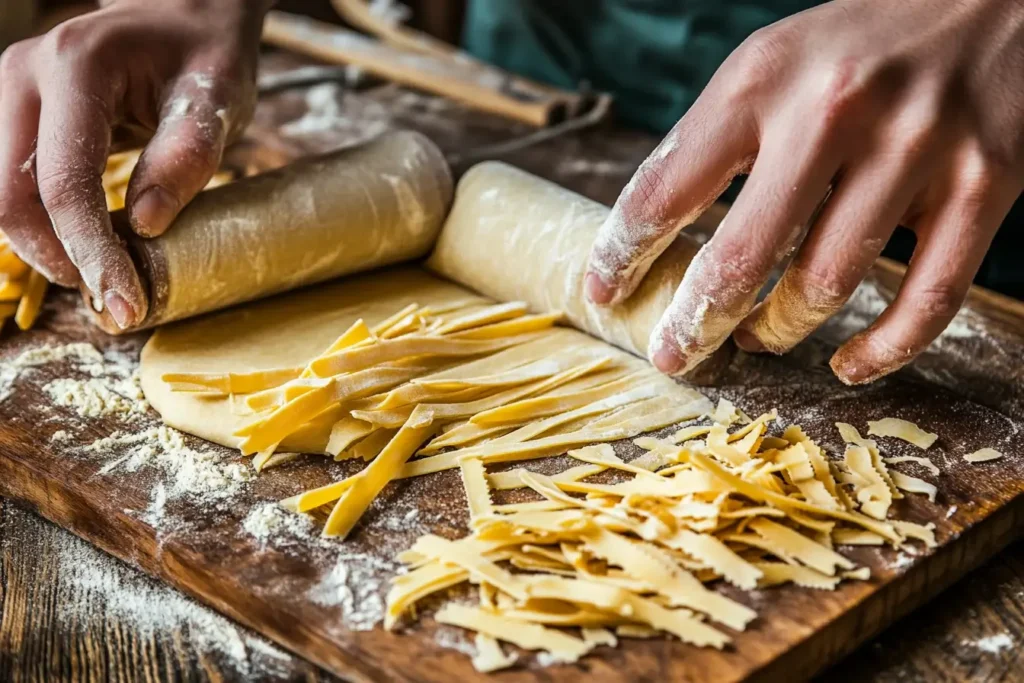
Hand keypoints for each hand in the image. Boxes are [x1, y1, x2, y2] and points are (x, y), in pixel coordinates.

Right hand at [0, 0, 269, 327]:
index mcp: (75, 67)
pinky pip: (15, 184)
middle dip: (60, 258)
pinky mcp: (17, 114)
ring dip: (48, 246)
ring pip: (3, 195)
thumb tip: (147, 225)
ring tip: (108, 276)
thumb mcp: (218, 99)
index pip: (65, 181)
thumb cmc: (206, 53)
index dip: (91, 253)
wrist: (185, 14)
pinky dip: (46, 225)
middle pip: (10, 195)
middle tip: (117, 300)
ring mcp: (11, 93)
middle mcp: (24, 75)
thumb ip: (185, 156)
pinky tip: (90, 246)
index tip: (127, 305)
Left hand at [585, 0, 1023, 383]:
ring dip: (779, 330)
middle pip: (743, 257)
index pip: (668, 189)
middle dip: (695, 322)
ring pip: (826, 286)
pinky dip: (883, 350)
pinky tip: (847, 364)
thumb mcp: (769, 63)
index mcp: (763, 80)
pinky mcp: (985, 183)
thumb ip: (716, 141)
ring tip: (757, 337)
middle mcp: (835, 111)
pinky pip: (928, 299)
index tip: (604, 292)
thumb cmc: (860, 42)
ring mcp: (915, 148)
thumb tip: (655, 234)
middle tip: (672, 354)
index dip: (624, 254)